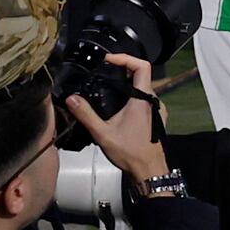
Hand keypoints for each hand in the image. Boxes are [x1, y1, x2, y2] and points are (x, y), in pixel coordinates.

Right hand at [64, 55, 167, 185]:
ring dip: (128, 85)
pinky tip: (119, 108)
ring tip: (109, 88)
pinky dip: (133, 97)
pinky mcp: (156, 119)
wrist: (149, 172)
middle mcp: (154, 101)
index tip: (109, 60)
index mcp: (143, 99)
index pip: (141, 66)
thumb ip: (86, 114)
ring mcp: (157, 110)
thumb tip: (72, 99)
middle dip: (122, 71)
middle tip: (105, 72)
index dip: (125, 58)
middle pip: (141, 75)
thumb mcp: (103, 133)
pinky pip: (145, 100)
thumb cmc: (132, 154)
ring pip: (143, 88)